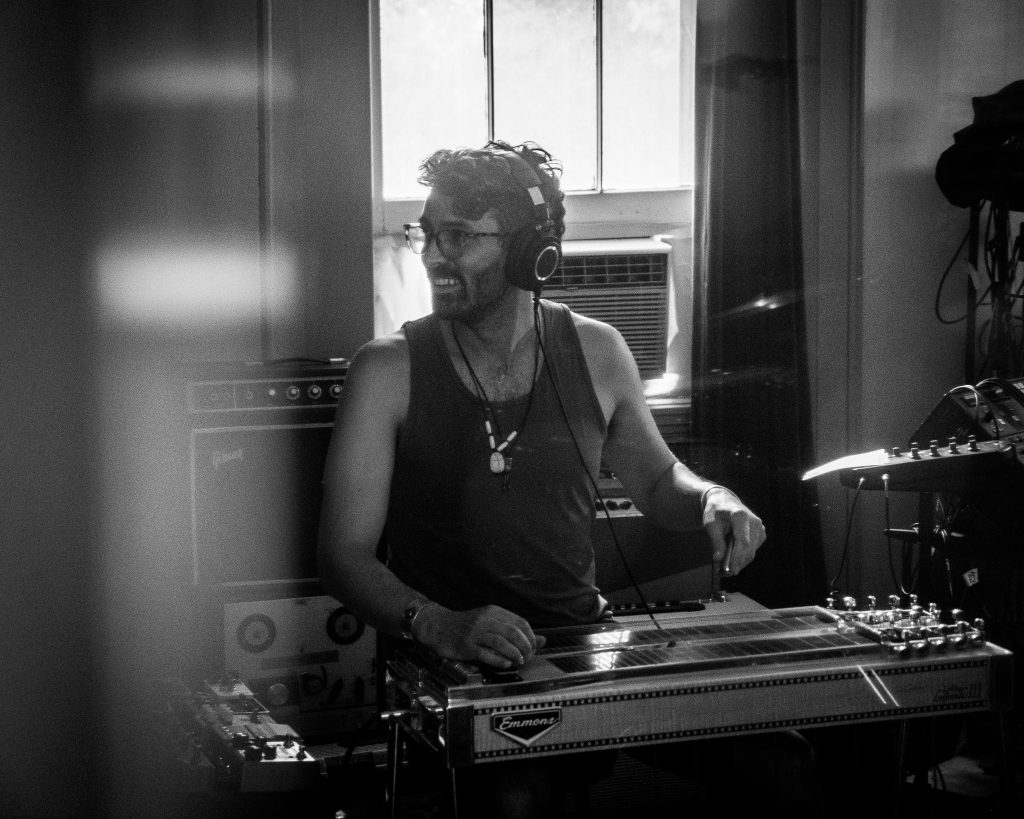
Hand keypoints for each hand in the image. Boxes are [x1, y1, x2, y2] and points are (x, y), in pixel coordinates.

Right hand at [414, 603, 545, 668]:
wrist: (438, 626)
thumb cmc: (468, 626)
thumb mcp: (491, 623)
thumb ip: (516, 631)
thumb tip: (543, 640)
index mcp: (494, 612)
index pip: (520, 623)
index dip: (531, 637)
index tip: (533, 648)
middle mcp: (485, 619)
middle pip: (513, 632)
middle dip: (525, 647)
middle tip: (528, 657)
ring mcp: (475, 633)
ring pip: (501, 642)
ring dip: (514, 654)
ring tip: (519, 661)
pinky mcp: (466, 646)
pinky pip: (486, 654)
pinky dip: (499, 660)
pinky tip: (506, 664)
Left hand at [701, 487, 765, 575]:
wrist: (724, 501)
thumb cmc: (715, 512)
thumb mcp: (711, 525)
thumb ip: (716, 542)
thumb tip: (718, 559)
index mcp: (740, 516)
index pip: (742, 542)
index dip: (737, 558)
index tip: (730, 570)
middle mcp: (754, 521)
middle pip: (749, 549)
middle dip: (738, 563)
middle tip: (725, 574)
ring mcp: (759, 527)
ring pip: (752, 552)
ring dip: (740, 562)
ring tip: (726, 568)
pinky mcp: (761, 533)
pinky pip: (753, 550)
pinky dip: (744, 556)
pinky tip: (733, 559)